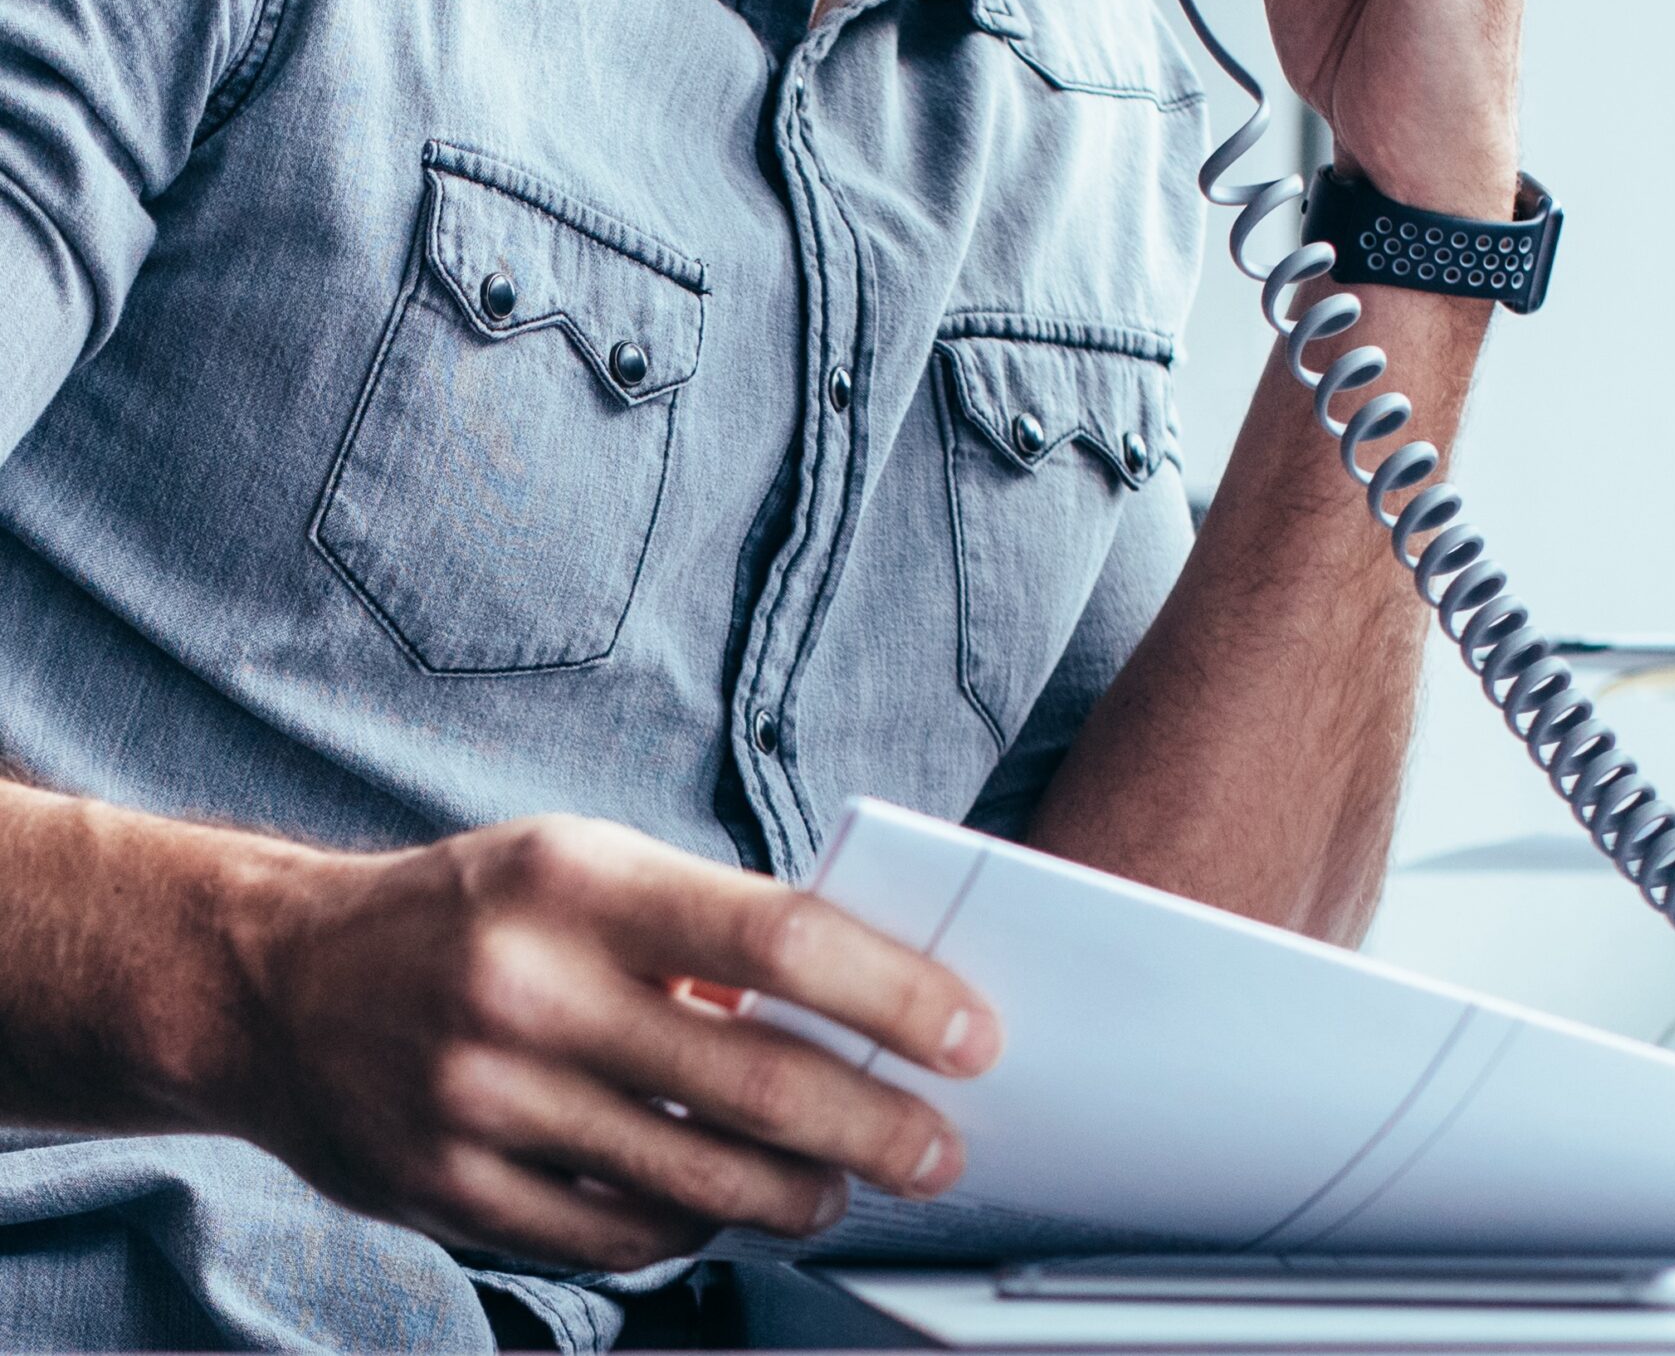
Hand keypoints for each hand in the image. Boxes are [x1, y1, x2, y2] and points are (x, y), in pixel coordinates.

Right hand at [221, 814, 998, 1272]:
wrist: (279, 985)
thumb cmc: (468, 908)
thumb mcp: (579, 864)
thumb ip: (702, 928)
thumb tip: (848, 998)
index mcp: (579, 880)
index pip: (777, 939)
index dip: (892, 992)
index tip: (968, 1033)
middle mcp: (532, 988)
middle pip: (757, 1082)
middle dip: (877, 1125)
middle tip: (940, 1147)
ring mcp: (487, 1100)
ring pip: (699, 1179)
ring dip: (798, 1192)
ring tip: (843, 1183)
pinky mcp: (453, 1192)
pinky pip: (619, 1237)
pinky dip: (694, 1228)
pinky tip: (726, 1206)